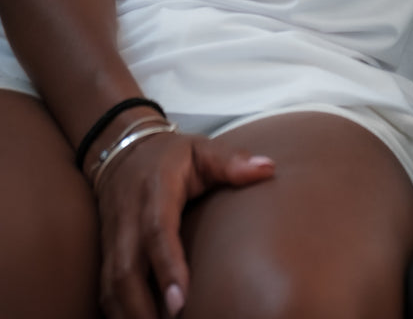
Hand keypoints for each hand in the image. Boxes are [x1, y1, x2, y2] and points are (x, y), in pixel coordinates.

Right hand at [94, 127, 274, 318]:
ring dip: (130, 317)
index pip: (157, 233)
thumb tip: (268, 169)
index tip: (179, 302)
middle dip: (143, 308)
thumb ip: (232, 162)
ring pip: (112, 287)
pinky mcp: (107, 255)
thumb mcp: (201, 149)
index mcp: (155, 193)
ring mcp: (114, 241)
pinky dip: (119, 314)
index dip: (167, 268)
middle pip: (126, 271)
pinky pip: (106, 291)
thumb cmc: (168, 156)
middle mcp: (128, 221)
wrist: (122, 152)